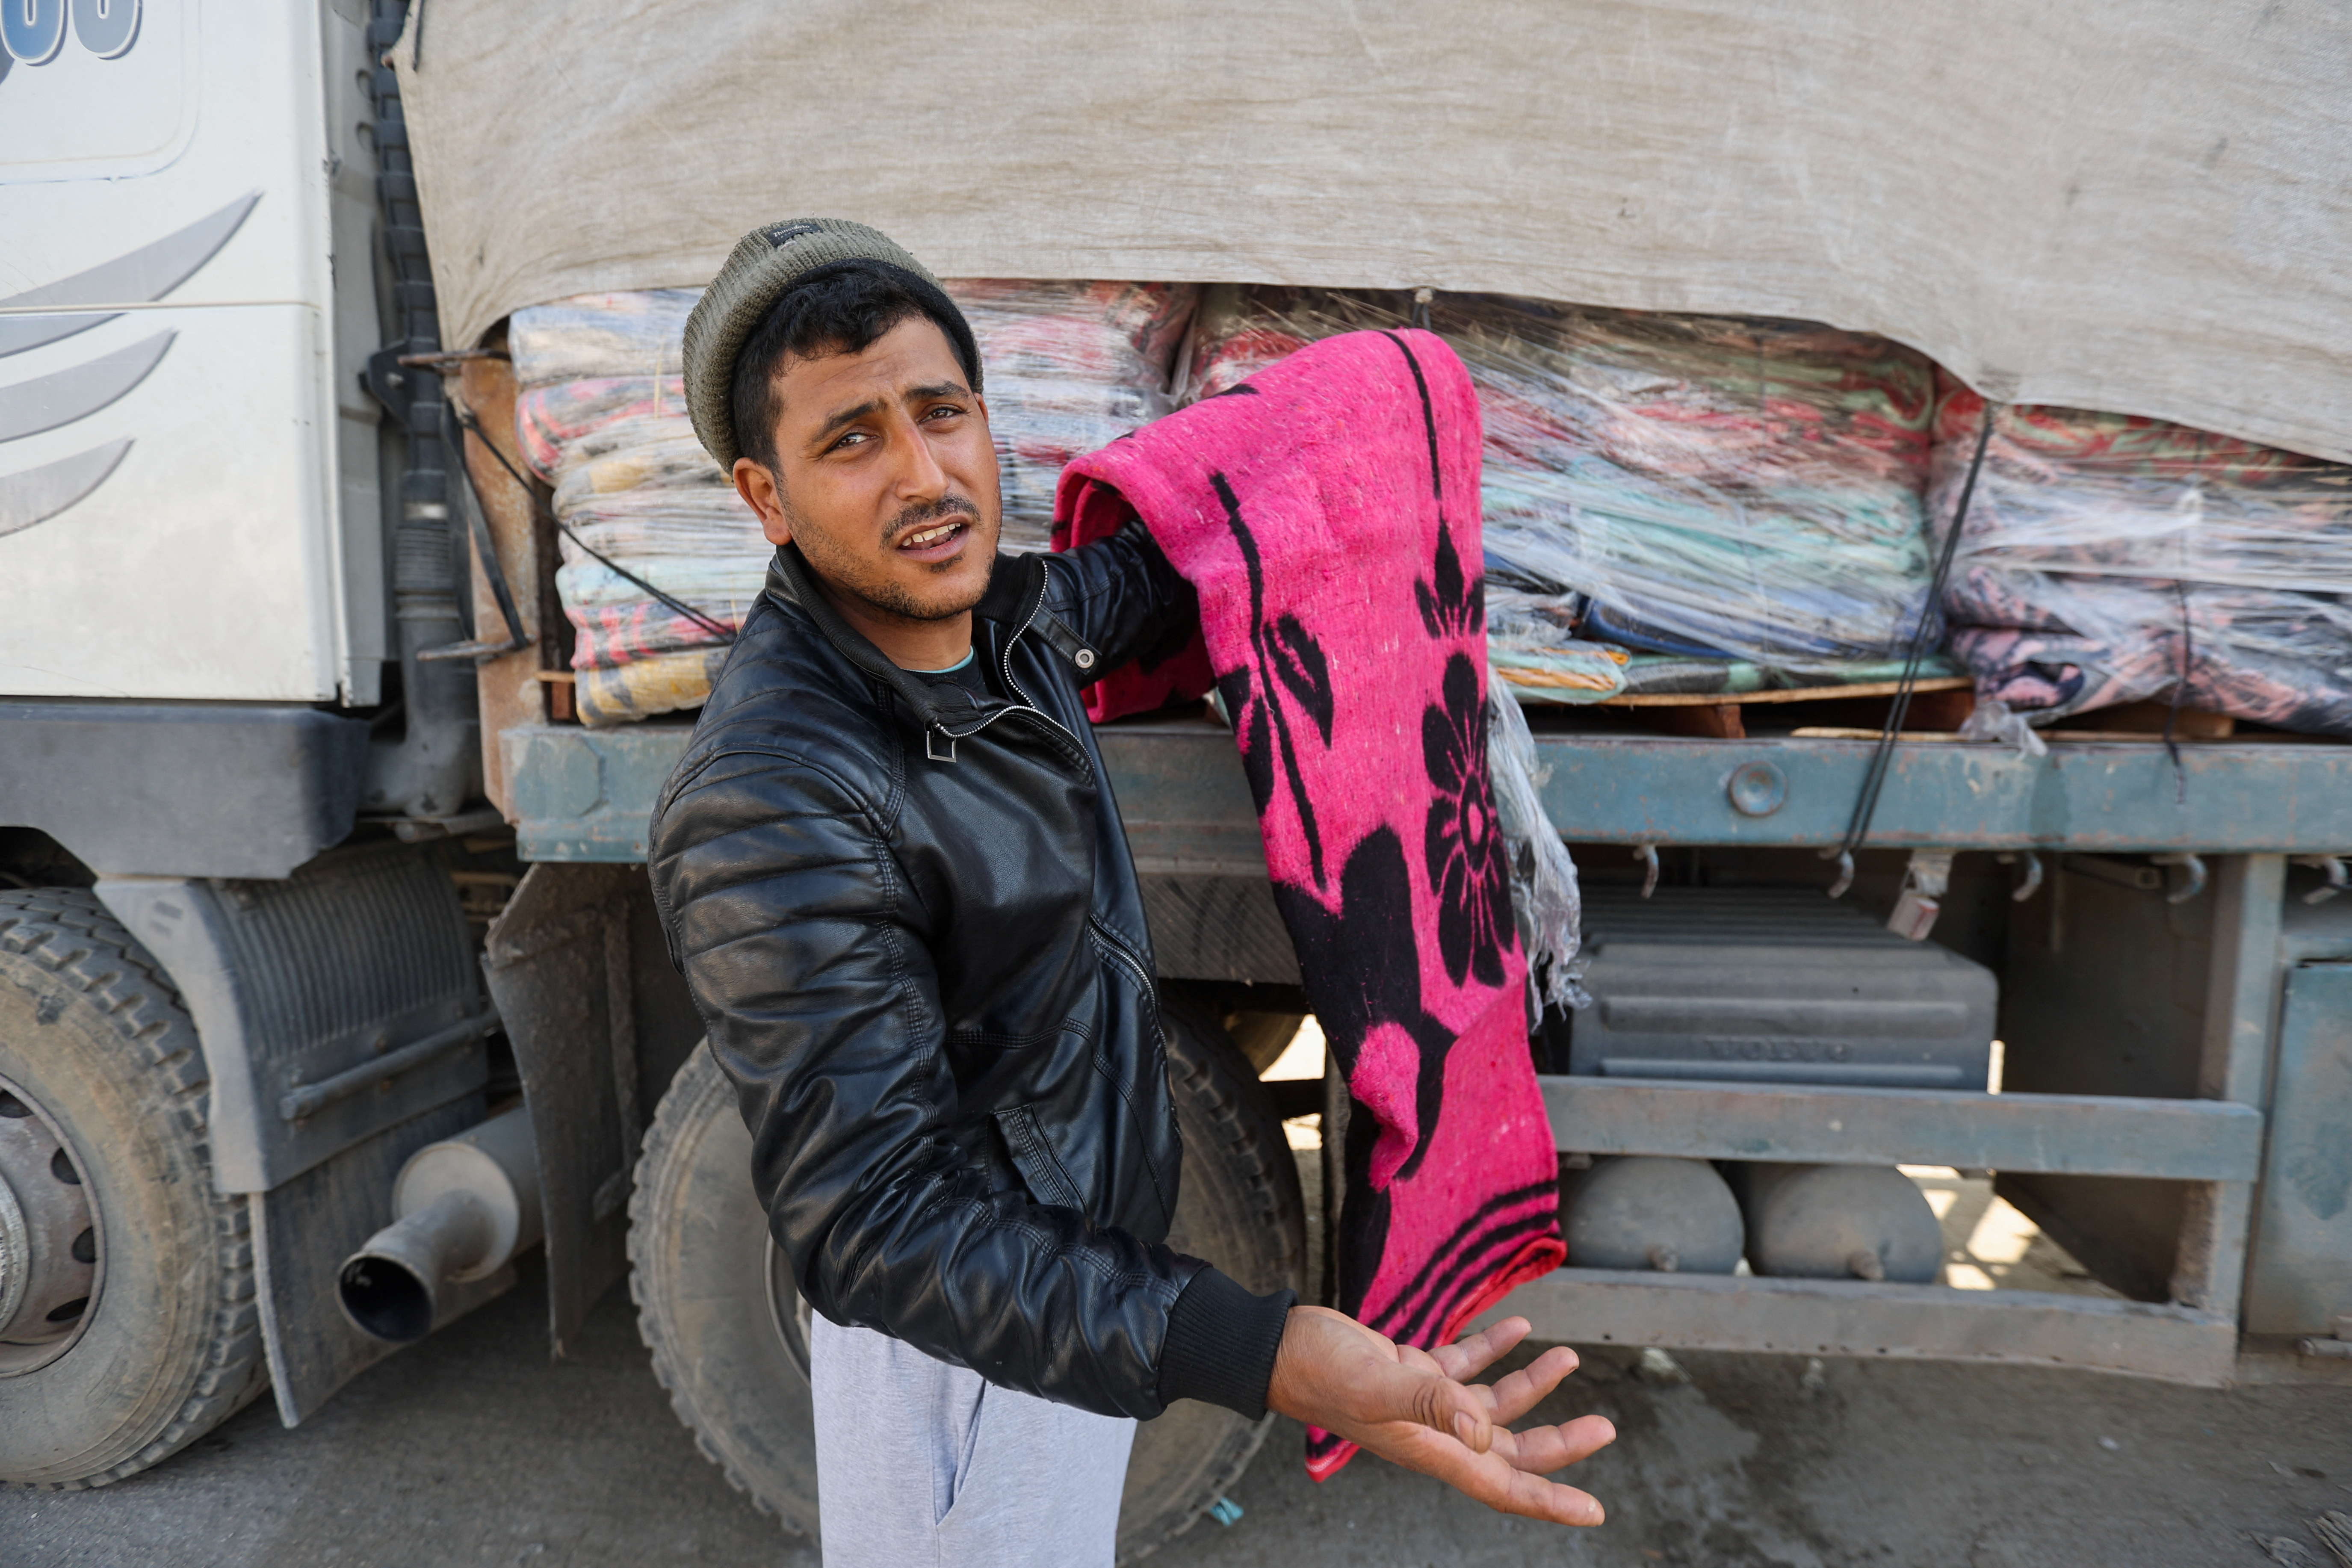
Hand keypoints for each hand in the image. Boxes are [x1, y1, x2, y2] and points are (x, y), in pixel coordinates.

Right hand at [1264, 1306, 1612, 1524]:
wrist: (1281, 1347)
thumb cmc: (1321, 1371)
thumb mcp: (1378, 1386)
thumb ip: (1432, 1404)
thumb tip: (1483, 1431)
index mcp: (1433, 1449)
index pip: (1504, 1485)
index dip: (1551, 1501)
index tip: (1594, 1511)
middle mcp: (1436, 1432)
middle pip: (1512, 1449)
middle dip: (1560, 1442)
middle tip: (1605, 1426)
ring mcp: (1425, 1402)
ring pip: (1494, 1404)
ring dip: (1532, 1383)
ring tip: (1568, 1357)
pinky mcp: (1412, 1371)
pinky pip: (1465, 1365)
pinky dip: (1493, 1348)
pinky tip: (1517, 1327)